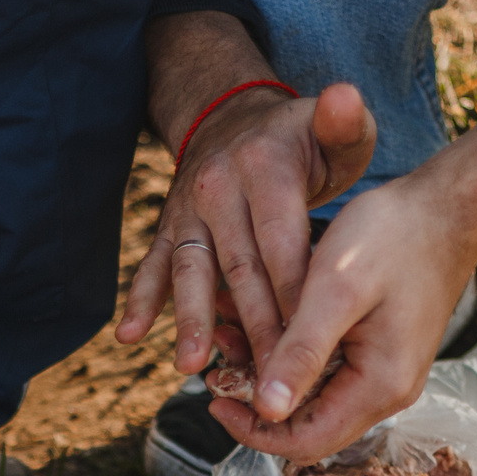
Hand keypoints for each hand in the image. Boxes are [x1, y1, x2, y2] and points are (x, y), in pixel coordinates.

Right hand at [116, 80, 375, 377]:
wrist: (235, 117)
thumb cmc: (302, 141)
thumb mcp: (335, 130)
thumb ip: (346, 124)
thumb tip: (343, 96)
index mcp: (265, 166)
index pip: (282, 240)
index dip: (296, 293)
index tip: (311, 343)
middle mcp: (219, 185)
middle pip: (240, 266)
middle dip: (254, 325)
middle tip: (270, 378)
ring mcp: (189, 207)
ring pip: (193, 271)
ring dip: (190, 320)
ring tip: (191, 366)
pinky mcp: (170, 225)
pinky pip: (153, 264)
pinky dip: (141, 300)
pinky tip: (129, 336)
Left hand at [206, 171, 476, 461]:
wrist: (445, 208)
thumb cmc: (394, 237)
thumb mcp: (336, 290)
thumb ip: (302, 353)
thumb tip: (266, 411)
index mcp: (378, 386)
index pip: (305, 440)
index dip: (253, 430)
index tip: (214, 398)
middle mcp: (385, 391)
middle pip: (308, 425)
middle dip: (256, 400)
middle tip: (216, 363)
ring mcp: (385, 373)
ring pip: (314, 396)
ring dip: (268, 373)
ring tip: (230, 333)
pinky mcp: (379, 352)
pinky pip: (327, 370)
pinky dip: (289, 353)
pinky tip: (261, 320)